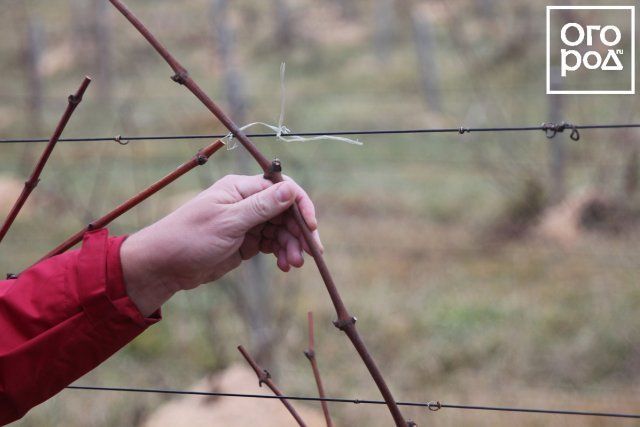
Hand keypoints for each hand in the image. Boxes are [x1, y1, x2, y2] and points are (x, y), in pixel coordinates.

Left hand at [120, 174, 321, 315]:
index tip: (311, 227)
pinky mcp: (246, 242)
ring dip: (292, 245)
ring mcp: (247, 222)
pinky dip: (281, 253)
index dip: (301, 206)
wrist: (165, 266)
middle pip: (286, 211)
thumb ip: (261, 207)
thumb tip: (290, 190)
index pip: (283, 189)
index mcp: (241, 188)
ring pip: (281, 229)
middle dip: (299, 232)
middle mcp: (247, 202)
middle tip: (309, 255)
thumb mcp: (228, 222)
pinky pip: (272, 243)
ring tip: (292, 264)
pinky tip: (284, 265)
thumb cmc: (189, 238)